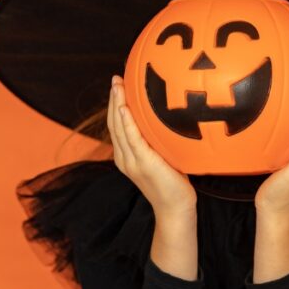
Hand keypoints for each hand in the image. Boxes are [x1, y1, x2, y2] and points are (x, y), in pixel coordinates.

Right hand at [107, 75, 196, 217]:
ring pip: (119, 128)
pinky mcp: (143, 164)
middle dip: (113, 100)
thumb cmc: (174, 185)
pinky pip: (132, 139)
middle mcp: (124, 158)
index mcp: (127, 157)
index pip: (117, 127)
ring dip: (117, 105)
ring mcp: (132, 161)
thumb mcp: (165, 158)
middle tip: (115, 78)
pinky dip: (126, 122)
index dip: (115, 106)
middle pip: (114, 124)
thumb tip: (173, 120)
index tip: (118, 86)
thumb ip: (161, 143)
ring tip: (117, 85)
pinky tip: (124, 108)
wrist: (175, 210)